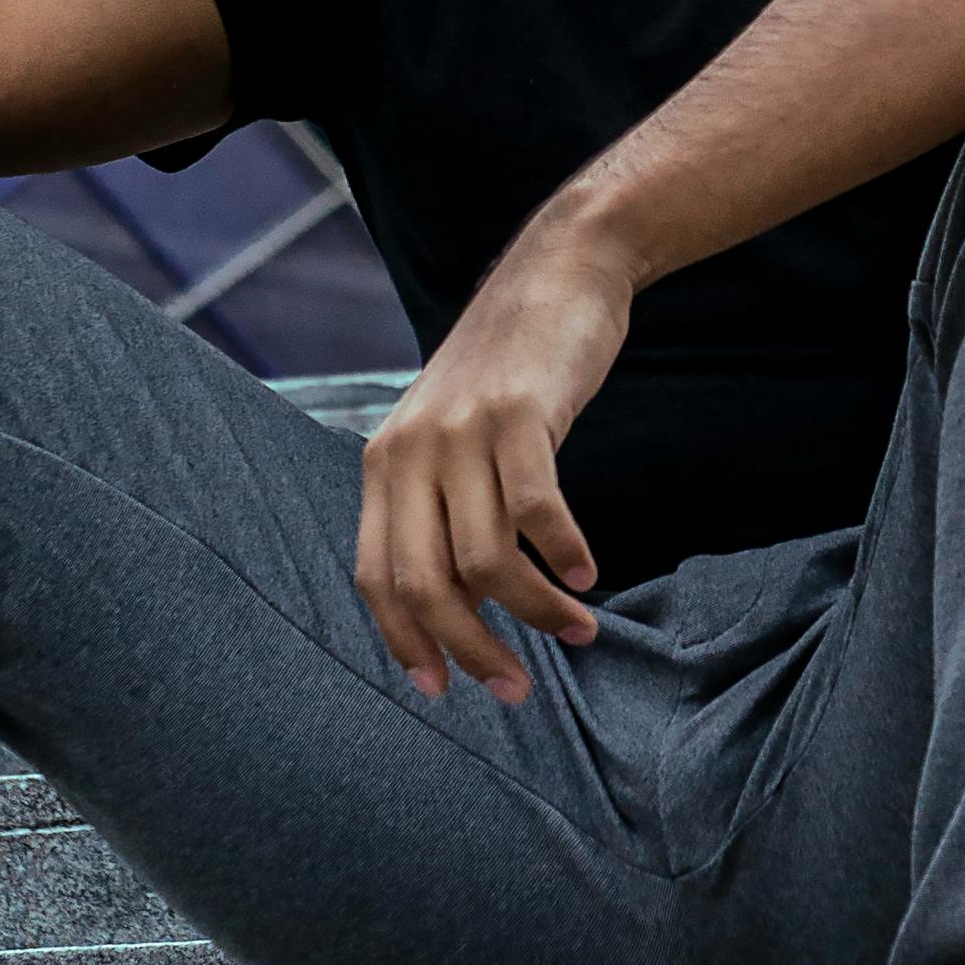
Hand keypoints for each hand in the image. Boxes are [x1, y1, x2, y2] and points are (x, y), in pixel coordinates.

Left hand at [355, 214, 632, 704]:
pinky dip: (564, 554)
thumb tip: (459, 605)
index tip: (443, 692)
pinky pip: (537, 510)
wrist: (556, 273)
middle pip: (424, 583)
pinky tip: (588, 574)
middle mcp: (410, 451)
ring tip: (578, 631)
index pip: (376, 578)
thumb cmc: (509, 369)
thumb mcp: (449, 434)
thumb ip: (440, 507)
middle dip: (470, 649)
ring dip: (536, 611)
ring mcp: (463, 432)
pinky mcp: (519, 415)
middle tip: (516, 690)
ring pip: (485, 559)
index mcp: (385, 464)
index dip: (405, 644)